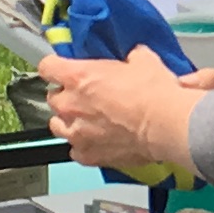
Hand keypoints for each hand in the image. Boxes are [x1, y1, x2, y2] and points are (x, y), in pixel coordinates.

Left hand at [39, 49, 213, 173]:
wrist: (166, 125)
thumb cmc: (154, 94)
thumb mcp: (143, 61)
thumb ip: (130, 57)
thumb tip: (135, 57)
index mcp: (78, 76)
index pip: (47, 67)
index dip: (55, 67)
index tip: (62, 70)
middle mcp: (70, 104)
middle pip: (53, 98)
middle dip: (67, 96)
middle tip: (86, 97)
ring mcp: (76, 133)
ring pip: (58, 126)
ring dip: (69, 121)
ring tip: (87, 121)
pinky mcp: (87, 155)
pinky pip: (75, 150)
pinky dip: (84, 146)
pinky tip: (97, 141)